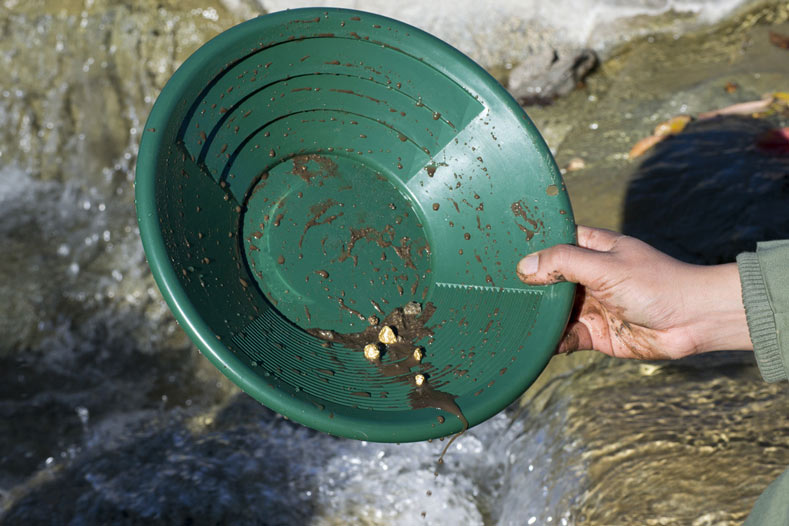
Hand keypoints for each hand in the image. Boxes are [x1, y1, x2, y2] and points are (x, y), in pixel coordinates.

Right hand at [516, 226, 752, 358]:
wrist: (693, 322)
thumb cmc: (656, 283)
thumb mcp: (605, 266)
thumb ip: (563, 263)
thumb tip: (524, 266)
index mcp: (590, 248)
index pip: (551, 242)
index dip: (529, 247)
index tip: (496, 252)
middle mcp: (586, 275)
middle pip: (546, 280)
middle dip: (526, 287)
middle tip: (493, 291)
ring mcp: (589, 305)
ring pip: (551, 311)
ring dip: (535, 317)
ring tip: (506, 319)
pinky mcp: (594, 334)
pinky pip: (563, 337)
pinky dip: (550, 341)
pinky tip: (534, 343)